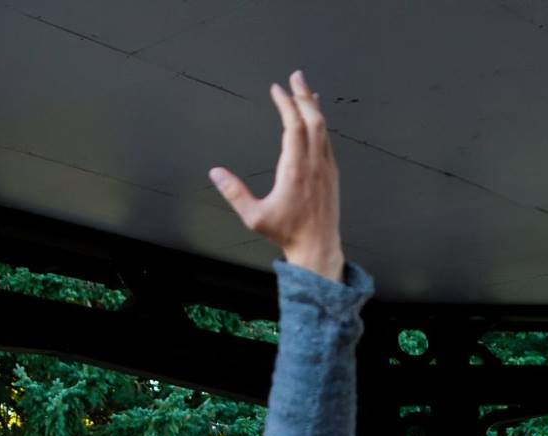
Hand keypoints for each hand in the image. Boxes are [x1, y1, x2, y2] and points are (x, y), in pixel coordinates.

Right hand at [208, 70, 342, 281]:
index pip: (293, 126)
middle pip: (312, 119)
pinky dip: (321, 124)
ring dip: (313, 106)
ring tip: (305, 90)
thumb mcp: (254, 216)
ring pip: (323, 128)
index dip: (286, 104)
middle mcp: (314, 164)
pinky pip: (328, 141)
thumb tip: (215, 173)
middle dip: (303, 95)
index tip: (276, 89)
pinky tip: (316, 119)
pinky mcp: (332, 174)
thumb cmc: (287, 233)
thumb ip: (234, 193)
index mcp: (295, 170)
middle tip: (296, 76)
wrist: (318, 247)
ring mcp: (326, 168)